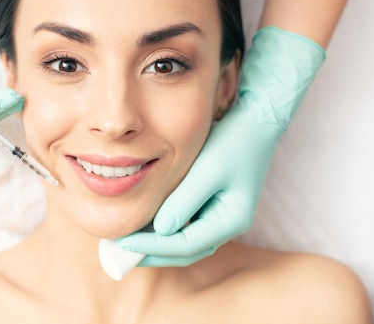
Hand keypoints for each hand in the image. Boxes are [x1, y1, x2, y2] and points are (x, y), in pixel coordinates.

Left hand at [116, 27, 325, 266]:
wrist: (256, 121)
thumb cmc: (235, 141)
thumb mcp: (208, 169)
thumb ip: (184, 201)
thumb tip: (160, 230)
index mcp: (231, 221)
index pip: (186, 246)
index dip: (153, 247)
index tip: (123, 244)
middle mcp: (227, 225)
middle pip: (185, 251)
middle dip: (152, 253)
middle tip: (118, 251)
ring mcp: (220, 216)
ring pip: (184, 241)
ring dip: (156, 243)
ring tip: (125, 241)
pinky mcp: (211, 204)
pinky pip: (185, 225)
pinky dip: (164, 227)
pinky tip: (142, 222)